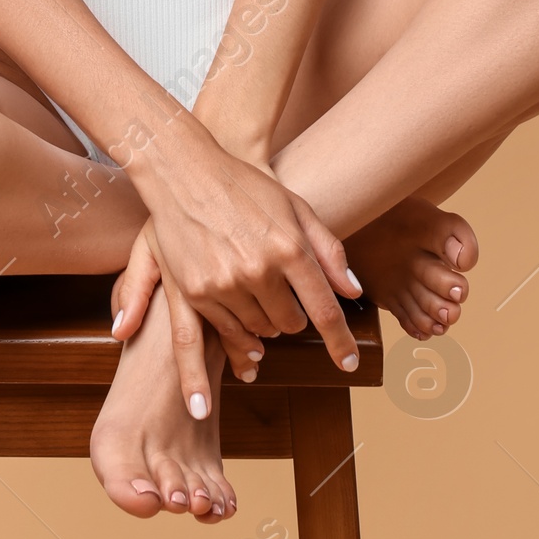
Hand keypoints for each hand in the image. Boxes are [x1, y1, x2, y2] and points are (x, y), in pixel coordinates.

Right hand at [110, 133, 361, 413]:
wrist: (184, 173)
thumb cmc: (246, 187)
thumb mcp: (295, 207)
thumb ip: (328, 251)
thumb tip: (354, 292)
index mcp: (290, 247)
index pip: (325, 311)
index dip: (341, 343)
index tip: (350, 364)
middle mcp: (259, 269)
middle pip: (291, 323)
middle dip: (294, 314)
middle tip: (283, 289)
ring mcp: (225, 283)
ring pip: (260, 330)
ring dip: (265, 318)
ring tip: (256, 287)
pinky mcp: (196, 291)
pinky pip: (228, 329)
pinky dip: (238, 325)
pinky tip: (238, 303)